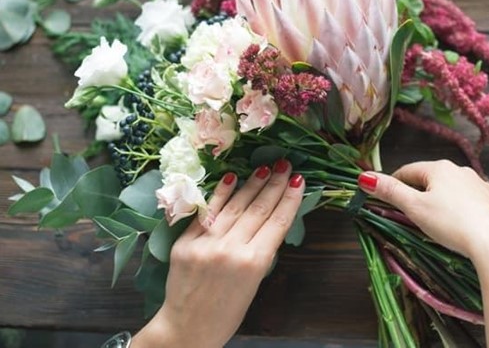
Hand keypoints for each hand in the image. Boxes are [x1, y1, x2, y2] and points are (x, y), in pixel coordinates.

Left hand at [133, 160, 303, 347]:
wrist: (187, 329)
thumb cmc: (228, 312)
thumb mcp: (254, 283)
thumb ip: (261, 251)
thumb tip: (269, 219)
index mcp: (254, 263)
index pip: (278, 222)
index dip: (290, 199)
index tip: (299, 180)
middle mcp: (231, 249)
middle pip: (259, 209)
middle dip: (275, 184)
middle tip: (285, 164)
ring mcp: (206, 244)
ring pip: (235, 206)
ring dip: (252, 184)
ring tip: (265, 167)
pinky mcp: (185, 242)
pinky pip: (207, 213)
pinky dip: (220, 194)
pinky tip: (232, 177)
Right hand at [357, 159, 488, 261]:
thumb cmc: (451, 224)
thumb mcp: (415, 208)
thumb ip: (390, 191)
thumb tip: (364, 177)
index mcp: (439, 168)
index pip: (407, 171)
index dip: (393, 184)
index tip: (385, 198)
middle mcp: (461, 170)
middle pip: (430, 179)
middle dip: (417, 193)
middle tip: (409, 214)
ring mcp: (481, 185)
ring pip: (452, 189)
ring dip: (440, 200)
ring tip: (434, 222)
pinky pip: (471, 201)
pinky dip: (461, 208)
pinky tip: (461, 224)